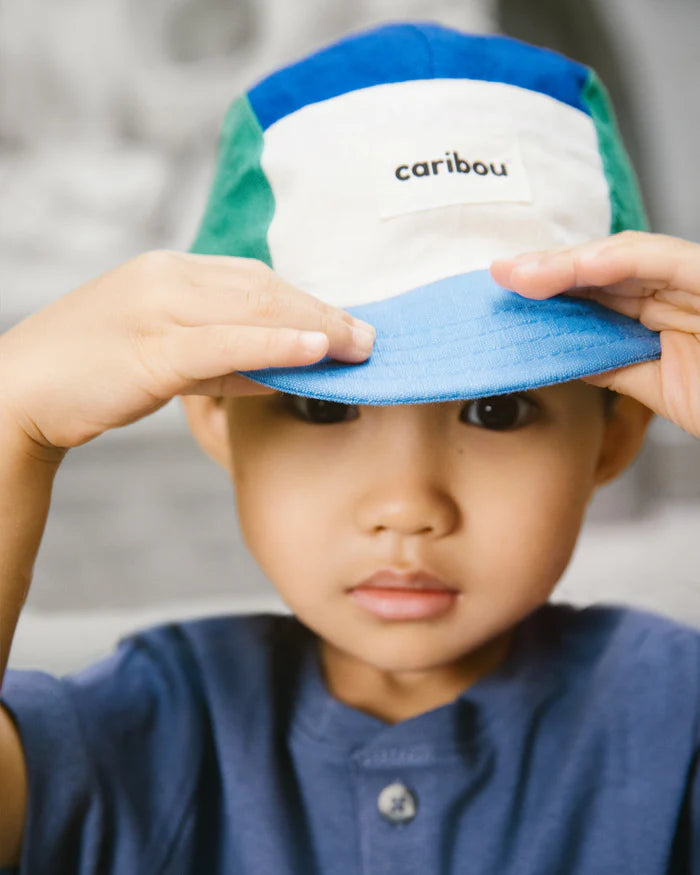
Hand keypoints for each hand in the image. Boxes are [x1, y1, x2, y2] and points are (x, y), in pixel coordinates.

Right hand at [0, 251, 374, 456]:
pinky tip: (318, 351)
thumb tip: (289, 368)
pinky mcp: (151, 347)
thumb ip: (226, 360)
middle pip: (263, 288)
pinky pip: (226, 342)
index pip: (254, 278)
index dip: (306, 301)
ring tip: (360, 344)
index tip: (345, 322)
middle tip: (370, 335)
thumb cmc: (95, 376)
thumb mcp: (169, 358)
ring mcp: (156, 308)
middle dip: (323, 311)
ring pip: (252, 309)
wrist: (19, 392)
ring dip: (315, 326)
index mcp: (169, 272)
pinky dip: (277, 345)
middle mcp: (166, 278)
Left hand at [490, 230, 699, 437]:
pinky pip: (669, 259)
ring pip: (628, 256)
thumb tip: (564, 352)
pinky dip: (623, 259)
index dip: (550, 287)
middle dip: (548, 269)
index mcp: (663, 310)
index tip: (506, 291)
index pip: (598, 289)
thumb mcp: (657, 385)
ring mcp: (697, 281)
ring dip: (572, 261)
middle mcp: (678, 287)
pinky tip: (582, 267)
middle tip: (501, 272)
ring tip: (525, 272)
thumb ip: (613, 363)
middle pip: (604, 267)